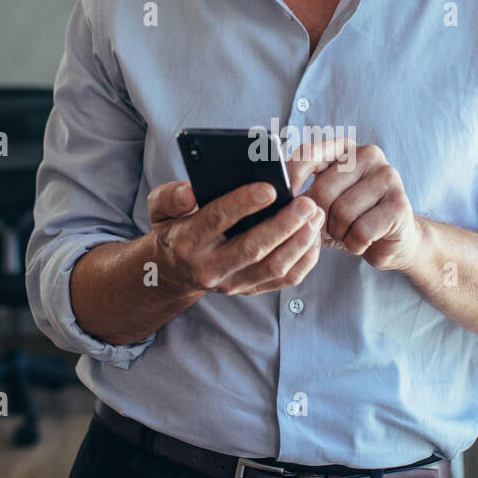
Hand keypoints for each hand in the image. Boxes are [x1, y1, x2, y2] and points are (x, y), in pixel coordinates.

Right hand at [146, 178, 324, 296]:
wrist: (177, 268)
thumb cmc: (177, 227)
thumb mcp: (161, 208)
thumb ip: (170, 196)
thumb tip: (189, 192)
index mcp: (188, 241)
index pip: (217, 220)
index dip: (243, 203)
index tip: (270, 188)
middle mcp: (210, 268)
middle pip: (253, 248)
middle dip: (284, 224)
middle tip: (306, 203)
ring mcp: (234, 283)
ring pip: (275, 267)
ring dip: (300, 242)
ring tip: (316, 215)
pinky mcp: (252, 290)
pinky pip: (286, 279)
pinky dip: (306, 258)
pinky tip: (314, 234)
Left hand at [286, 138, 422, 272]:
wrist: (391, 241)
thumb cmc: (351, 219)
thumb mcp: (323, 201)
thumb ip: (302, 191)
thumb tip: (275, 195)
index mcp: (344, 148)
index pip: (308, 153)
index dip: (290, 179)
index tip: (282, 202)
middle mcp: (368, 154)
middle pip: (323, 189)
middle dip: (320, 218)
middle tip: (329, 227)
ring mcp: (388, 177)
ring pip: (343, 212)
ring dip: (339, 233)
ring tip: (348, 233)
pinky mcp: (400, 204)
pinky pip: (362, 230)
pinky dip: (355, 244)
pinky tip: (362, 242)